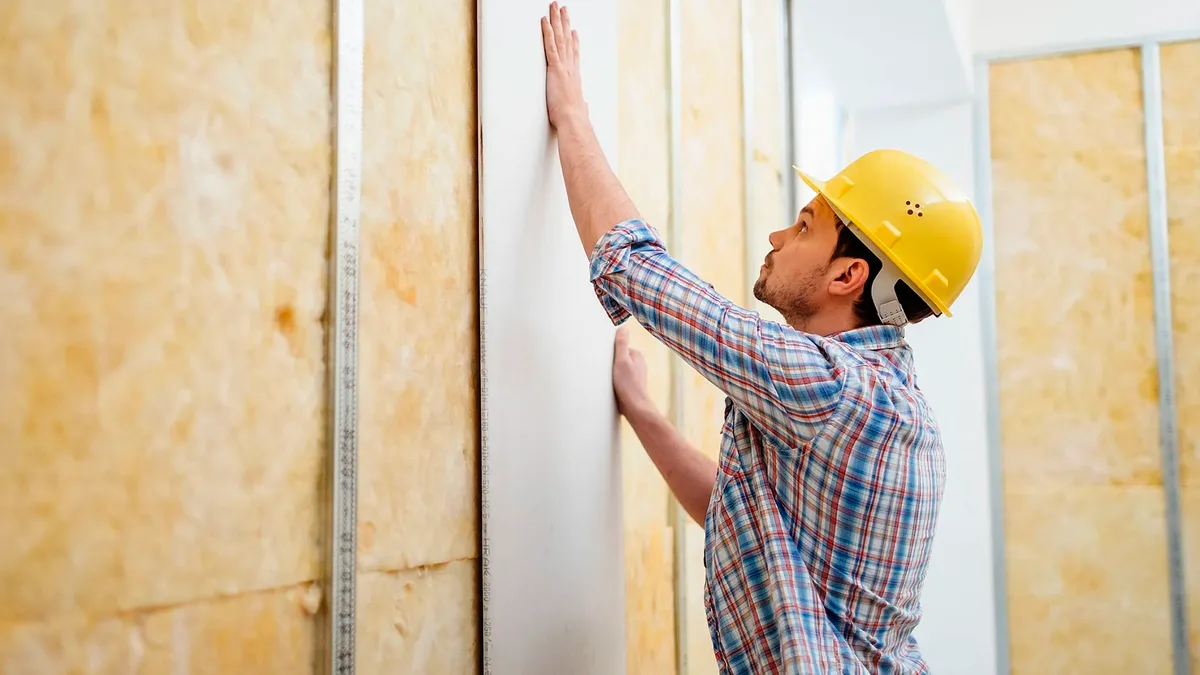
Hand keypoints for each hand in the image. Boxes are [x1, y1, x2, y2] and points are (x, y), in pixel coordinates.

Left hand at [540, 2, 587, 129]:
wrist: (573, 122)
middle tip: (564, 10)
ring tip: (555, 7)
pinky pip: (550, 46)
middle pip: (567, 40)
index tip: (573, 32)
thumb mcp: (580, 111)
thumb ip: (582, 106)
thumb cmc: (574, 119)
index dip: (574, 42)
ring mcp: (564, 67)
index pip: (574, 55)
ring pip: (560, 38)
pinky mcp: (555, 69)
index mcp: (575, 77)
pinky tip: (545, 21)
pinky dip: (547, 32)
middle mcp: (571, 68)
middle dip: (565, 23)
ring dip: (557, 21)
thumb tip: (585, 108)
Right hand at [612, 326, 653, 419]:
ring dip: (612, 373)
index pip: (620, 347)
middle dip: (611, 362)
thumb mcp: (621, 361)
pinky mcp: (631, 384)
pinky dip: (615, 381)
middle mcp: (638, 364)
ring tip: (608, 380)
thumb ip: (621, 344)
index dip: (610, 352)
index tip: (605, 359)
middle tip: (606, 370)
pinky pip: (620, 378)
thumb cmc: (628, 385)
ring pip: (619, 368)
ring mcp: (635, 375)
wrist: (634, 407)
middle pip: (619, 357)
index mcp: (637, 355)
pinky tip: (611, 386)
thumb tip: (623, 328)